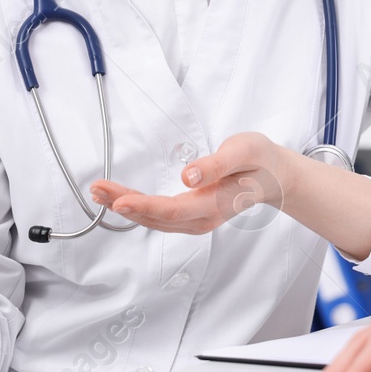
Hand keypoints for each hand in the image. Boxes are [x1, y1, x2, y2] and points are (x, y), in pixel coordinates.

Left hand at [90, 131, 296, 234]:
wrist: (273, 176)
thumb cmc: (259, 161)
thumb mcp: (244, 151)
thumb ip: (216, 164)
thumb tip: (188, 176)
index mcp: (215, 203)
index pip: (173, 209)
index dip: (144, 206)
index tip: (119, 200)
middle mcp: (202, 218)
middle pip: (156, 216)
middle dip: (123, 203)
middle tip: (97, 189)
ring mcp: (196, 220)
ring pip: (154, 219)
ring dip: (125, 207)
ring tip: (99, 193)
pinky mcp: (190, 216)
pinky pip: (158, 217)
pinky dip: (136, 208)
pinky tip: (120, 200)